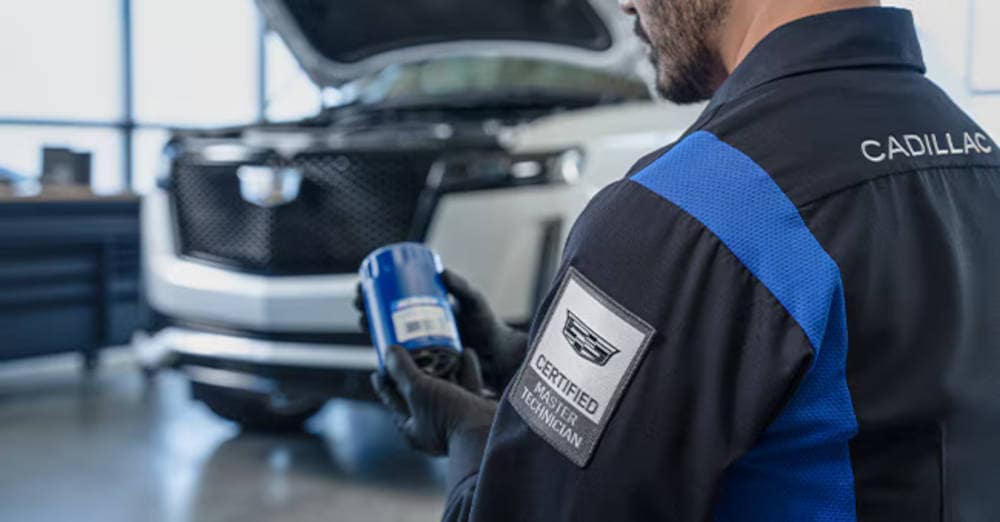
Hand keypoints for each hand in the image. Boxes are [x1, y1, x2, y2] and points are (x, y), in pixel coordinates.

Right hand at [355, 270, 528, 390]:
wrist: (498, 358)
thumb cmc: (488, 326)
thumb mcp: (474, 303)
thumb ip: (463, 288)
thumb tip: (443, 271)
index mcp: (426, 308)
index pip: (393, 296)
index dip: (373, 291)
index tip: (362, 286)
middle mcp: (419, 325)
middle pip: (383, 314)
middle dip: (365, 308)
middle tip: (358, 304)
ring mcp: (418, 343)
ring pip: (386, 334)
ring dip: (369, 327)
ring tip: (362, 322)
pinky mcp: (421, 362)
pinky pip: (397, 357)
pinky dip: (382, 352)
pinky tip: (371, 350)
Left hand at [371, 345, 496, 456]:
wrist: (490, 434)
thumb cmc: (449, 416)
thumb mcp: (418, 390)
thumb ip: (402, 370)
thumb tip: (387, 350)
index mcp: (412, 429)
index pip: (392, 400)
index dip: (386, 380)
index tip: (383, 360)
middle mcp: (432, 427)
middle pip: (418, 394)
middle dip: (415, 371)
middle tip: (411, 349)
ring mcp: (455, 420)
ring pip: (445, 390)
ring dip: (441, 369)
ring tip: (438, 347)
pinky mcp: (475, 413)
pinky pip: (467, 387)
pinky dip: (465, 370)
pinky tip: (466, 352)